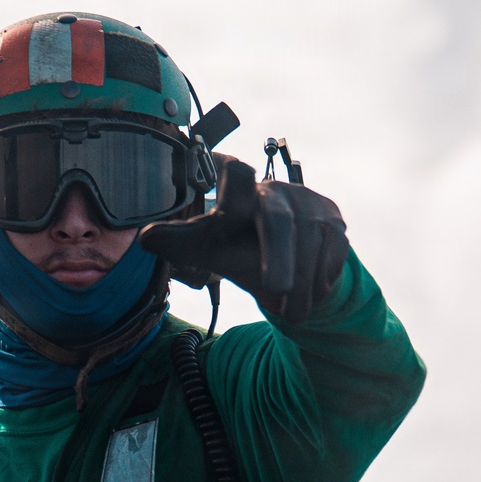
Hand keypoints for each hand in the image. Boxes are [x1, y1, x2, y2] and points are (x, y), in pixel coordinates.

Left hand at [139, 155, 348, 321]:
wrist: (292, 264)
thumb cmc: (242, 250)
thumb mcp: (209, 251)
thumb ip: (181, 244)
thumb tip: (145, 238)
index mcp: (242, 197)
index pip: (238, 180)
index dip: (236, 179)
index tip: (231, 169)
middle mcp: (277, 194)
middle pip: (278, 224)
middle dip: (279, 258)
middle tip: (276, 289)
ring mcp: (311, 207)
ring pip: (309, 248)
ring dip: (301, 288)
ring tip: (293, 312)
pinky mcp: (336, 224)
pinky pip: (331, 257)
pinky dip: (320, 283)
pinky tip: (310, 293)